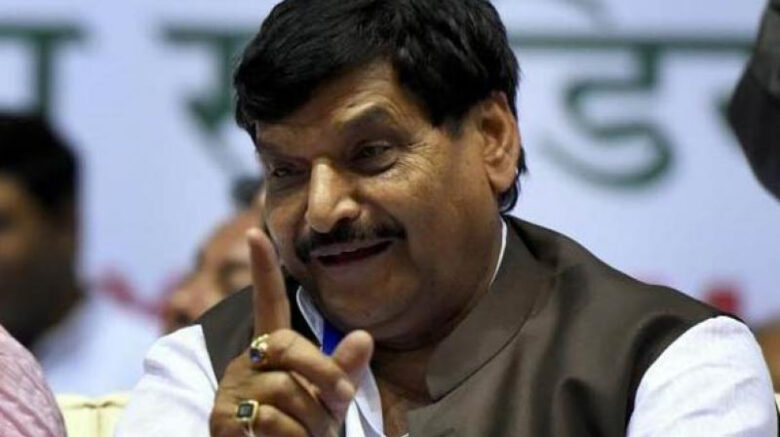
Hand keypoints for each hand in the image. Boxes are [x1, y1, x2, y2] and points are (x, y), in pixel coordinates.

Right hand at [209, 228, 373, 435]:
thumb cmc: (304, 429)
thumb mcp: (329, 398)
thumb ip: (343, 368)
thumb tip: (365, 336)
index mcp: (272, 351)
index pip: (267, 304)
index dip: (264, 270)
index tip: (256, 233)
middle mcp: (247, 361)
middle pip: (287, 344)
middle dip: (323, 372)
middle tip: (342, 399)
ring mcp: (231, 388)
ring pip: (285, 389)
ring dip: (311, 419)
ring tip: (309, 434)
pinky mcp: (221, 418)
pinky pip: (270, 420)